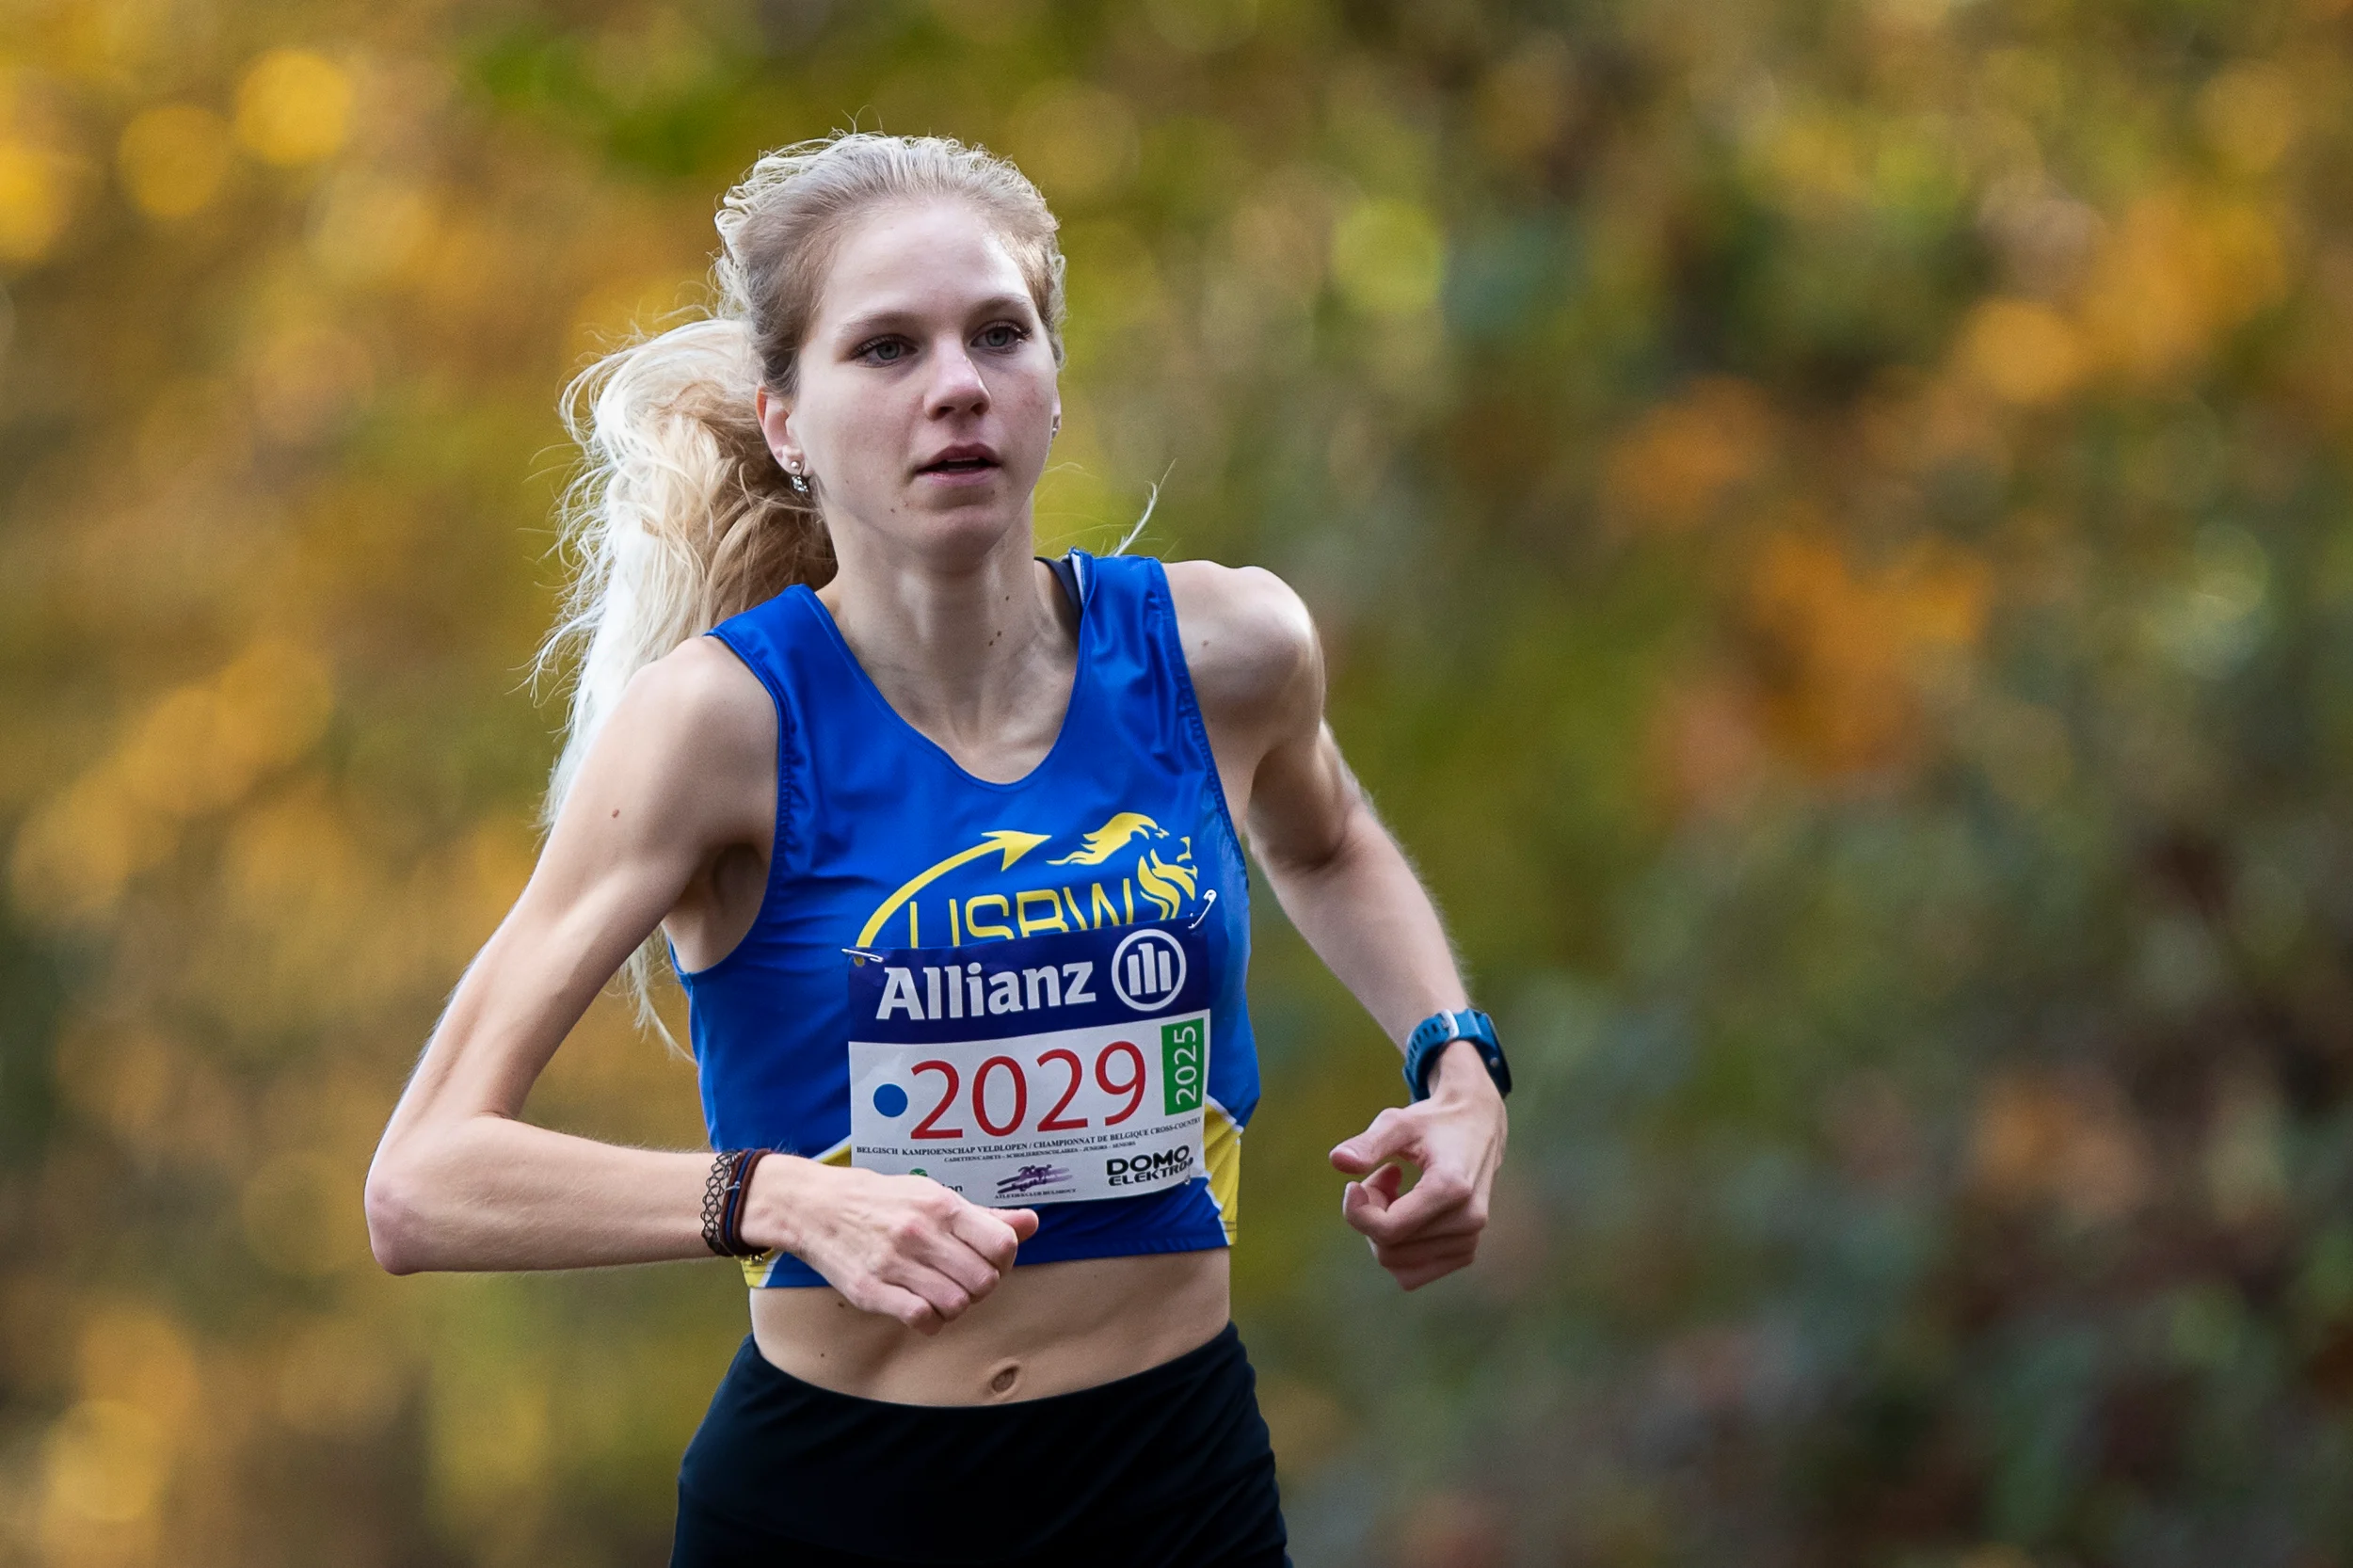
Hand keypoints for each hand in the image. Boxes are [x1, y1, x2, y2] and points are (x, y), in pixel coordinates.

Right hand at [744, 1157, 1039, 1333]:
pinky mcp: (872, 1291)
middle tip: (964, 1281)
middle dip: (982, 1287)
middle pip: (984, 1280)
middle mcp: (920, 1233)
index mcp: (941, 1206)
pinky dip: (931, 1322)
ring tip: (942, 1294)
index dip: (1004, 1260)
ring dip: (957, 1306)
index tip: (989, 1260)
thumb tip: (1031, 1223)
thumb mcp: (932, 1196)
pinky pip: (921, 1319)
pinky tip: (922, 1308)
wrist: (815, 1207)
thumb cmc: (883, 1202)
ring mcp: (895, 1263)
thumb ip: (983, 1216)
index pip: (1002, 1245)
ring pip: (957, 1304)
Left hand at [1328, 1043, 1507, 1289]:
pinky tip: (1408, 1213)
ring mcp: (1470, 1240)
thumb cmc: (1432, 1123)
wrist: (1478, 1126)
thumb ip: (1368, 1143)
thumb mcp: (1397, 1122)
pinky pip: (1411, 1273)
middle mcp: (1468, 1220)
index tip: (1353, 1184)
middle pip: (1388, 1249)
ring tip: (1398, 1192)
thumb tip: (1337, 1161)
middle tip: (1383, 1178)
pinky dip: (1398, 1247)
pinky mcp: (1466, 1252)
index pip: (1388, 1230)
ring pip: (1397, 1264)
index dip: (1357, 1211)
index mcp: (1452, 1187)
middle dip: (1372, 1216)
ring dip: (1384, 1230)